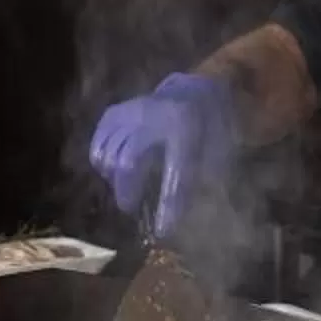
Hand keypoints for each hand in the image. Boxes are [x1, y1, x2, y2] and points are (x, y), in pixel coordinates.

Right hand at [87, 74, 235, 235]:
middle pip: (128, 161)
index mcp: (186, 127)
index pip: (175, 172)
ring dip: (116, 180)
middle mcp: (152, 115)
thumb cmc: (212, 128)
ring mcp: (130, 111)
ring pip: (108, 152)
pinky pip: (98, 143)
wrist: (197, 90)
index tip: (162, 231)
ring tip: (129, 190)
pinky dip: (103, 163)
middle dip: (129, 192)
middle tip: (134, 210)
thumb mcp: (221, 152)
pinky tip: (115, 173)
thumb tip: (186, 219)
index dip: (169, 205)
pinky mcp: (114, 113)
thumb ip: (204, 181)